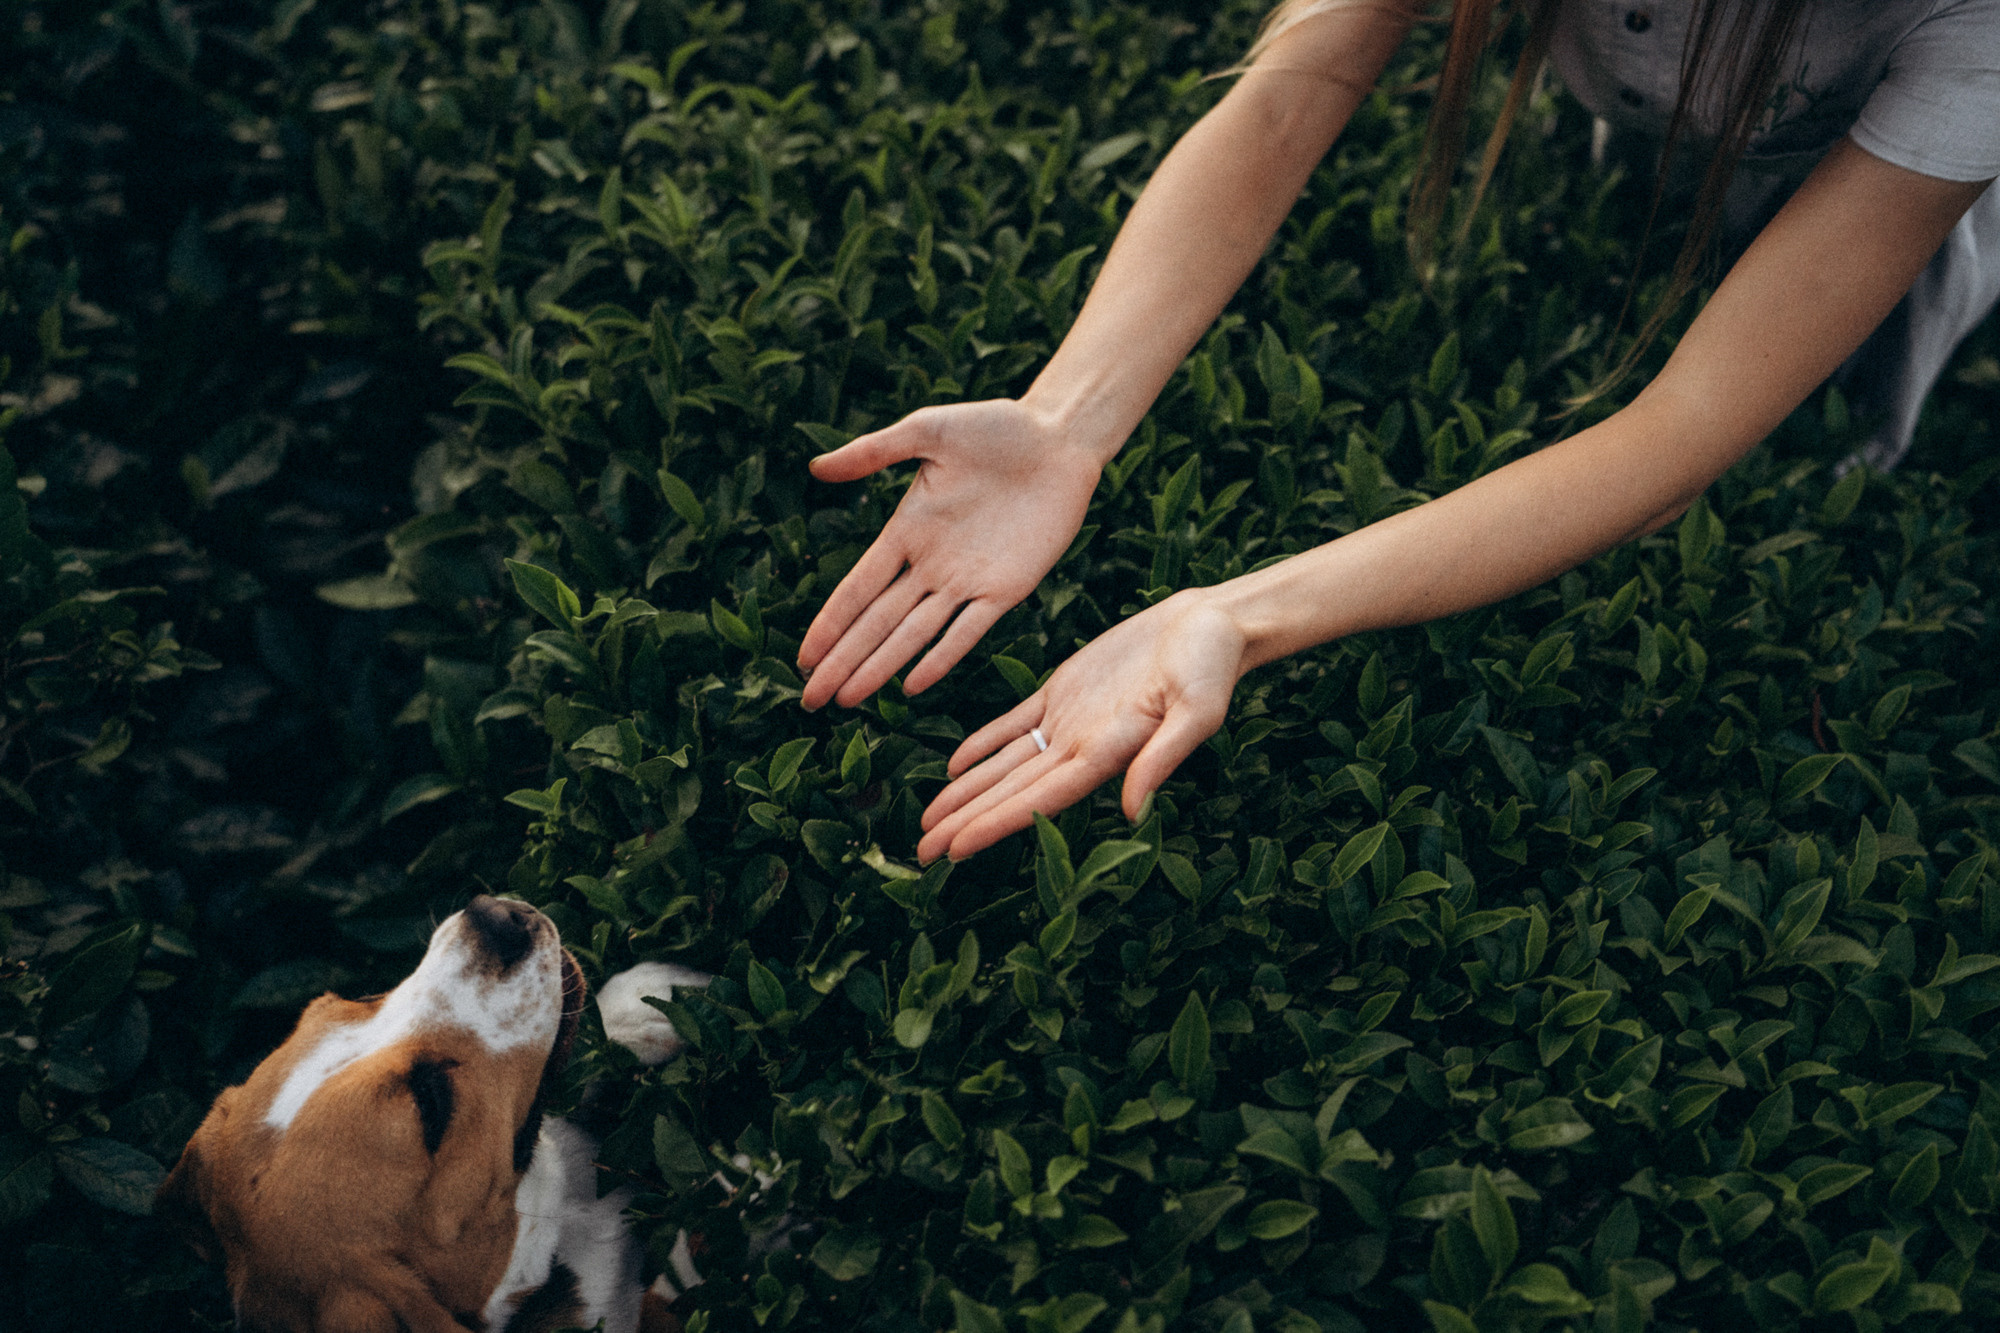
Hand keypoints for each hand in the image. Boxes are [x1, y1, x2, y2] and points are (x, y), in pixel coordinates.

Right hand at [798, 400, 1101, 710]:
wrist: (1059, 438)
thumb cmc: (994, 428)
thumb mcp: (927, 431)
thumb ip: (872, 452)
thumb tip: (815, 469)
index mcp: (907, 531)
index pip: (857, 589)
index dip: (830, 624)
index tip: (803, 657)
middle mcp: (931, 565)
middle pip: (877, 624)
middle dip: (843, 661)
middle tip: (811, 700)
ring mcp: (968, 581)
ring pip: (914, 635)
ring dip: (880, 667)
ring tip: (847, 700)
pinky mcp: (1008, 588)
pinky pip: (969, 631)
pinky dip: (941, 658)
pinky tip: (911, 685)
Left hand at [916, 589, 1246, 861]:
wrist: (1212, 625)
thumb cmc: (1213, 666)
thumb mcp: (1196, 711)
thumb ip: (1162, 758)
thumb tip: (1133, 810)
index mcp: (1107, 754)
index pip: (1038, 799)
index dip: (994, 824)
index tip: (955, 849)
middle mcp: (1082, 746)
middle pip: (1012, 791)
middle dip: (966, 821)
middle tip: (920, 851)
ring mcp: (1071, 721)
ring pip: (1006, 764)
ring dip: (967, 792)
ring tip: (928, 821)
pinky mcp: (1066, 691)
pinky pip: (1015, 724)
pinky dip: (984, 745)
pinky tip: (955, 765)